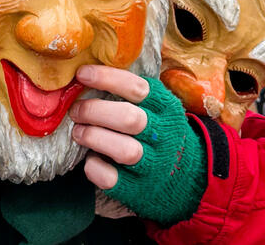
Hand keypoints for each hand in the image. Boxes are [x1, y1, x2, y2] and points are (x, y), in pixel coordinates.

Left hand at [70, 65, 206, 225]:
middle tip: (76, 110)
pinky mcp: (139, 189)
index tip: (82, 74)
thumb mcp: (156, 108)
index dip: (107, 78)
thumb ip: (130, 93)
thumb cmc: (159, 132)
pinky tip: (91, 159)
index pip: (138, 88)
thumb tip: (85, 75)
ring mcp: (153, 165)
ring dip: (94, 138)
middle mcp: (163, 136)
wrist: (188, 177)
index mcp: (166, 109)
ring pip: (124, 150)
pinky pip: (112, 179)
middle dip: (95, 111)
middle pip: (129, 119)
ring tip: (78, 132)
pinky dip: (95, 167)